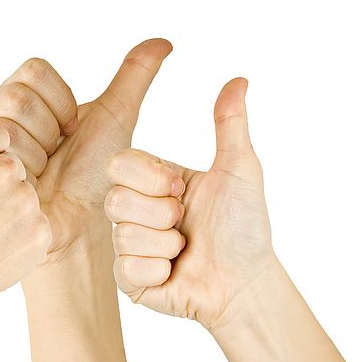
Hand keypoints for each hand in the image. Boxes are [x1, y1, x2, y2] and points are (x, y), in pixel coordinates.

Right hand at [0, 40, 171, 267]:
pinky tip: (29, 190)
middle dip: (51, 130)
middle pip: (17, 97)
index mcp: (16, 95)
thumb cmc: (94, 172)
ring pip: (8, 128)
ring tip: (41, 174)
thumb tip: (163, 41)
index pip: (33, 71)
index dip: (63, 102)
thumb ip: (134, 77)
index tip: (72, 130)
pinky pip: (2, 160)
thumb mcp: (116, 119)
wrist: (80, 220)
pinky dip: (27, 177)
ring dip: (38, 156)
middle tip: (55, 155)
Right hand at [104, 78, 274, 329]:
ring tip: (183, 250)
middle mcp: (135, 211)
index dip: (151, 178)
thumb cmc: (244, 228)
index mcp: (152, 182)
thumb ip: (230, 123)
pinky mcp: (128, 279)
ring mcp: (128, 246)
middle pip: (115, 200)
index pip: (120, 164)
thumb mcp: (239, 169)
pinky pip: (128, 268)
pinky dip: (159, 270)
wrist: (245, 283)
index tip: (182, 189)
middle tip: (184, 223)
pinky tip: (174, 272)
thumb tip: (239, 79)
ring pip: (123, 235)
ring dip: (165, 245)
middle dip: (161, 214)